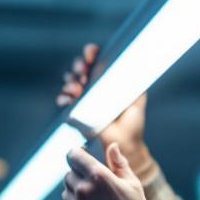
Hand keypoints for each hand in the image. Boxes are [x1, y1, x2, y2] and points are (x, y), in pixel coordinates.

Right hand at [56, 43, 152, 176]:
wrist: (123, 147)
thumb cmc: (132, 124)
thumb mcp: (136, 101)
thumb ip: (135, 84)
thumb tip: (136, 66)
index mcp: (108, 80)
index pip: (98, 59)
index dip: (92, 53)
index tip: (91, 55)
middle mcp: (95, 86)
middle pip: (81, 67)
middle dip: (79, 65)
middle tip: (83, 72)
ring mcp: (84, 98)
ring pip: (70, 81)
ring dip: (70, 81)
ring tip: (76, 89)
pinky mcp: (76, 112)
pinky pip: (64, 100)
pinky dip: (63, 98)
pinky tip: (67, 100)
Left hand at [62, 143, 166, 199]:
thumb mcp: (132, 183)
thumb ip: (118, 163)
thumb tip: (112, 146)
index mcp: (98, 175)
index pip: (74, 155)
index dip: (77, 155)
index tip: (80, 157)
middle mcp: (83, 189)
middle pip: (69, 174)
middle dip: (79, 176)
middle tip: (95, 187)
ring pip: (66, 192)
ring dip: (75, 194)